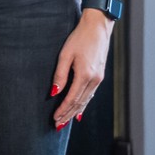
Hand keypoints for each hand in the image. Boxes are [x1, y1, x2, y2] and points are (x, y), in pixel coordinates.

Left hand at [51, 10, 111, 127]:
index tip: (55, 118)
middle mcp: (94, 80)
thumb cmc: (79, 38)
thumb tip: (54, 92)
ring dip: (76, 111)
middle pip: (79, 103)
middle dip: (68, 115)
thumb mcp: (65, 54)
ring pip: (86, 100)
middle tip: (58, 125)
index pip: (72, 99)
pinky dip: (84, 103)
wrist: (97, 28)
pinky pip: (91, 94)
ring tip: (66, 120)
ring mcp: (98, 79)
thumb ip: (60, 74)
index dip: (63, 110)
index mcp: (85, 75)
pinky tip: (79, 109)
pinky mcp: (99, 75)